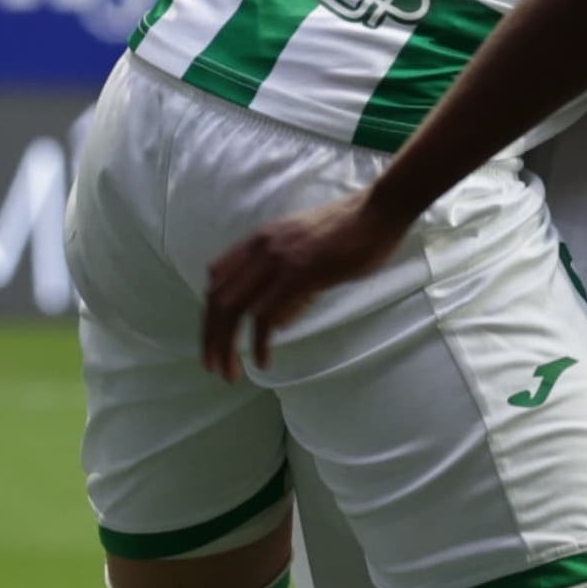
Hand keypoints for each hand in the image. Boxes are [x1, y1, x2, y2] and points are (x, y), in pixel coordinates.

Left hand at [203, 193, 402, 375]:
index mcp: (259, 240)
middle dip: (210, 337)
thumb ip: (285, 278)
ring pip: (233, 310)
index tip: (215, 338)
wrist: (376, 214)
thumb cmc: (350, 232)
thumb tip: (277, 319)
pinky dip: (258, 344)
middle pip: (218, 299)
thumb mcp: (304, 250)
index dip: (210, 312)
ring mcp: (276, 262)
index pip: (217, 278)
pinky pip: (265, 316)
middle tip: (214, 367)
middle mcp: (259, 249)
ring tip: (231, 374)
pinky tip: (262, 362)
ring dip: (226, 346)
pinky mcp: (297, 276)